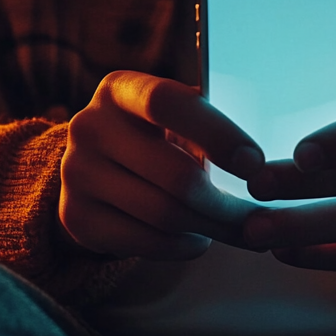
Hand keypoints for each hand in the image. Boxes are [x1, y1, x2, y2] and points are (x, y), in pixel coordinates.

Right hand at [60, 71, 264, 260]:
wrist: (94, 169)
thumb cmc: (155, 136)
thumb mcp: (173, 116)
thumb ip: (208, 123)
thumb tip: (259, 163)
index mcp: (119, 89)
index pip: (168, 103)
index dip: (217, 134)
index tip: (255, 164)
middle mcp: (89, 126)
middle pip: (176, 176)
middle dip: (226, 204)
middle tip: (255, 217)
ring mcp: (76, 174)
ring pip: (165, 214)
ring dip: (209, 228)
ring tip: (231, 227)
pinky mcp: (76, 217)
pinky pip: (146, 242)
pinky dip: (183, 246)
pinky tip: (198, 238)